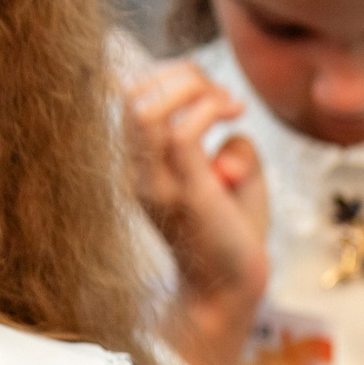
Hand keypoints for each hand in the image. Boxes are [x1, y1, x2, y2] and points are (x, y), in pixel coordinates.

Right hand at [125, 60, 270, 364]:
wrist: (233, 288)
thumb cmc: (235, 233)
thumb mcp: (234, 176)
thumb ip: (229, 141)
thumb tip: (229, 114)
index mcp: (141, 166)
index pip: (128, 98)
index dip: (167, 76)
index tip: (212, 92)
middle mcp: (138, 173)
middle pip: (131, 97)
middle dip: (180, 76)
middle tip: (224, 97)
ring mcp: (157, 185)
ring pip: (145, 110)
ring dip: (193, 89)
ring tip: (229, 104)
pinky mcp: (186, 196)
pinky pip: (181, 135)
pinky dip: (209, 111)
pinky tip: (235, 117)